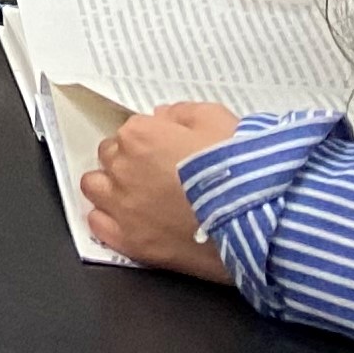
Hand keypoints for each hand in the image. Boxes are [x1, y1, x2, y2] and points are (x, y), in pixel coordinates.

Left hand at [82, 104, 241, 279]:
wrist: (258, 221)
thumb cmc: (240, 169)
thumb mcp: (217, 120)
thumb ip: (182, 113)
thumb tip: (162, 117)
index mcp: (140, 135)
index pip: (129, 131)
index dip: (149, 142)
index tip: (166, 154)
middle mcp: (123, 167)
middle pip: (111, 157)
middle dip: (129, 163)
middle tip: (157, 176)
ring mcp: (123, 206)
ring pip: (95, 186)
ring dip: (111, 188)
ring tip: (139, 197)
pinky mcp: (131, 242)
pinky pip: (97, 224)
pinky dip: (109, 221)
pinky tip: (131, 221)